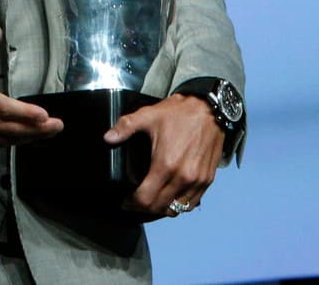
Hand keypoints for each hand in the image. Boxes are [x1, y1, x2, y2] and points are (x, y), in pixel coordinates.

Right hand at [0, 27, 63, 147]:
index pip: (2, 108)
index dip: (25, 114)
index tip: (44, 115)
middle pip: (8, 128)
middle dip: (36, 129)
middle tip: (57, 126)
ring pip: (2, 140)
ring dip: (26, 138)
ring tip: (46, 133)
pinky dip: (9, 142)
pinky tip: (22, 138)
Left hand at [104, 93, 223, 216]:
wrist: (211, 109)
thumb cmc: (181, 113)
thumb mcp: (149, 115)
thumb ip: (125, 127)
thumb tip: (108, 138)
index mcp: (166, 165)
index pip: (145, 200)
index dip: (131, 204)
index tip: (126, 200)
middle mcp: (183, 177)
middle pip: (159, 208)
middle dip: (144, 208)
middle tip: (136, 201)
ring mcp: (197, 180)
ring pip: (176, 210)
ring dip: (162, 209)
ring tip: (154, 200)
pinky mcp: (207, 179)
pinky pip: (192, 203)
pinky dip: (180, 204)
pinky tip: (172, 196)